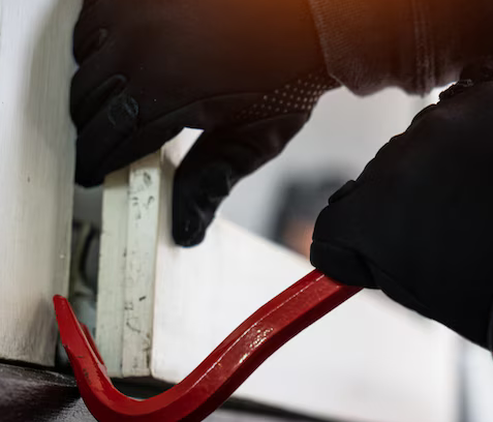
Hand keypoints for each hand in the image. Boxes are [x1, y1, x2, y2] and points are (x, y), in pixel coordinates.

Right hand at [71, 0, 336, 245]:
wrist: (306, 19)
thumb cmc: (287, 75)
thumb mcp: (254, 139)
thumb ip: (211, 181)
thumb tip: (186, 227)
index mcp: (171, 94)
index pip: (110, 139)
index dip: (97, 162)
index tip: (93, 174)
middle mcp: (145, 48)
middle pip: (88, 102)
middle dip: (92, 131)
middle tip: (104, 146)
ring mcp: (138, 13)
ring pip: (84, 60)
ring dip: (93, 87)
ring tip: (115, 105)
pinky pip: (92, 22)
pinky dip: (98, 45)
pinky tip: (121, 60)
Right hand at [311, 69, 492, 346]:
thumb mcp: (419, 288)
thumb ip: (384, 254)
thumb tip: (378, 227)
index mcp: (364, 220)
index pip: (336, 222)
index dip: (357, 243)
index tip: (381, 251)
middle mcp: (388, 164)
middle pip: (386, 176)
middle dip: (412, 196)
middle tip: (461, 223)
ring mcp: (436, 124)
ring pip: (427, 138)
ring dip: (448, 158)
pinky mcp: (482, 97)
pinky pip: (467, 99)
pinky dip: (479, 122)